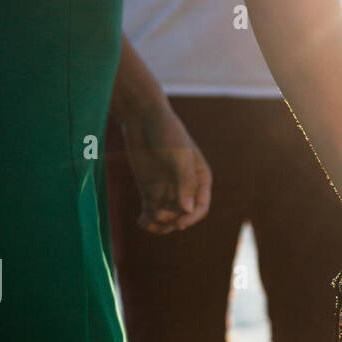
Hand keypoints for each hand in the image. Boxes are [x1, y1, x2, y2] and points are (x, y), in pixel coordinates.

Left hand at [119, 101, 211, 233]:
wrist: (142, 117)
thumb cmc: (166, 132)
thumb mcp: (179, 156)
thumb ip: (184, 183)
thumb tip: (187, 210)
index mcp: (200, 179)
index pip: (201, 207)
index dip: (192, 218)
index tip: (179, 224)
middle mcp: (186, 187)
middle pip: (183, 215)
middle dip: (172, 220)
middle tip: (158, 216)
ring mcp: (167, 189)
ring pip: (167, 217)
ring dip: (160, 224)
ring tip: (148, 223)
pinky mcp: (150, 190)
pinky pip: (151, 212)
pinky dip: (147, 220)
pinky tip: (141, 222)